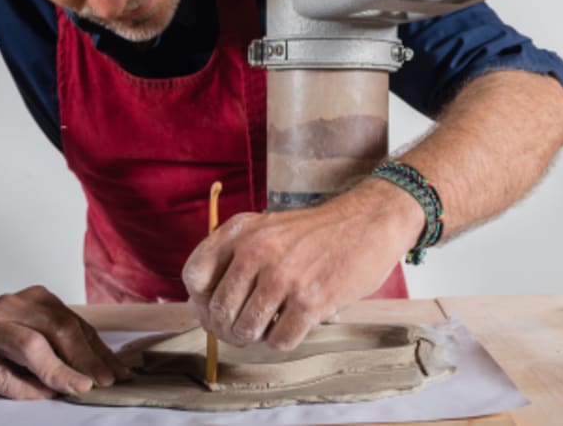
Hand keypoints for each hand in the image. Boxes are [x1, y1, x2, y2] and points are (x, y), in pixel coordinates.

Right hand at [0, 285, 129, 399]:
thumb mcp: (28, 328)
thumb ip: (59, 342)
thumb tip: (103, 367)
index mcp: (36, 298)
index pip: (76, 325)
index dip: (100, 350)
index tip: (120, 372)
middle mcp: (12, 305)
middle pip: (59, 328)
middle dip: (87, 357)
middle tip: (105, 381)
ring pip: (31, 345)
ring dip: (59, 370)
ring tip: (79, 387)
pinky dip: (23, 386)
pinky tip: (41, 396)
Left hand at [182, 178, 423, 350]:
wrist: (368, 221)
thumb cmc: (316, 231)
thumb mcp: (266, 226)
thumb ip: (234, 256)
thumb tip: (205, 309)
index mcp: (241, 230)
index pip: (194, 275)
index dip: (201, 300)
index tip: (217, 307)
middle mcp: (257, 250)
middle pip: (219, 311)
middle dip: (229, 328)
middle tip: (245, 328)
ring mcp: (284, 276)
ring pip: (246, 331)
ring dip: (256, 336)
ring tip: (271, 325)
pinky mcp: (311, 300)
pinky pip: (279, 341)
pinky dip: (283, 340)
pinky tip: (294, 325)